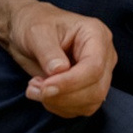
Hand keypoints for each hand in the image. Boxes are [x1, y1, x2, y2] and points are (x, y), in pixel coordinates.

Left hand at [0, 0, 116, 116]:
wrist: (28, 31)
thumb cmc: (34, 24)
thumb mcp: (36, 33)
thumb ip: (48, 52)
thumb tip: (58, 71)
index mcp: (96, 34)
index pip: (94, 67)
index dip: (70, 83)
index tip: (44, 88)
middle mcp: (104, 55)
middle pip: (96, 89)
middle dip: (63, 95)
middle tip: (34, 88)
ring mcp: (100, 73)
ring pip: (90, 103)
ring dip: (60, 103)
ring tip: (35, 88)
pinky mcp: (90, 88)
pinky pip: (81, 108)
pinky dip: (60, 107)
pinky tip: (44, 93)